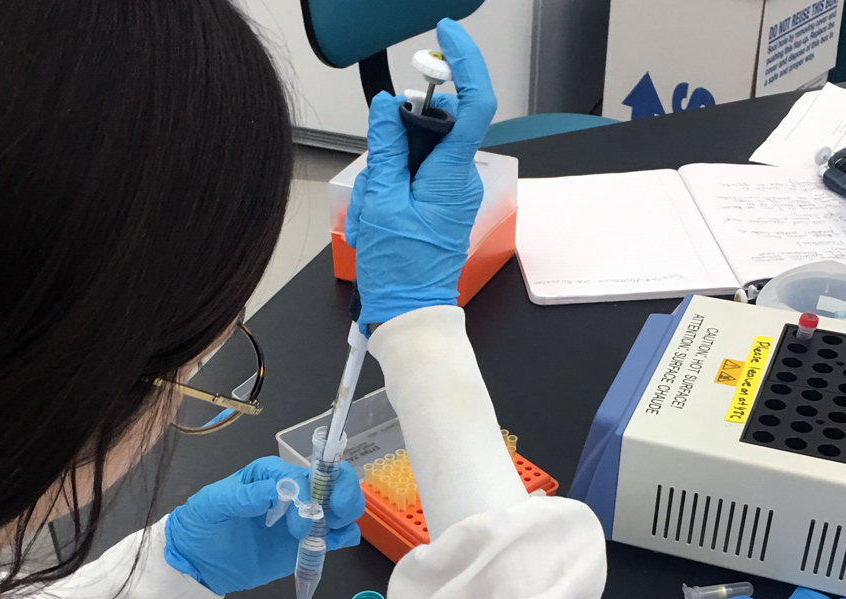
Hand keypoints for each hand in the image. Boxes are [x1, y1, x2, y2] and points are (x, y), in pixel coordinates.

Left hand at [164, 456, 363, 594]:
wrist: (197, 564)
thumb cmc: (201, 525)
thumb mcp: (212, 505)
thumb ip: (242, 495)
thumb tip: (275, 491)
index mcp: (270, 475)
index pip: (302, 474)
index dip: (309, 492)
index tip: (302, 518)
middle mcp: (293, 492)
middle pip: (332, 480)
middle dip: (343, 492)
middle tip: (336, 515)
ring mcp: (303, 518)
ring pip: (341, 505)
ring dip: (347, 513)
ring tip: (333, 531)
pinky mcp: (307, 543)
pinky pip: (336, 535)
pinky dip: (345, 535)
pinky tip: (338, 541)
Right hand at [344, 18, 496, 329]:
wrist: (410, 314)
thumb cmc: (400, 271)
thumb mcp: (381, 205)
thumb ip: (386, 149)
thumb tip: (387, 107)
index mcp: (453, 174)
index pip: (473, 103)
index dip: (464, 63)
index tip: (445, 37)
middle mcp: (460, 179)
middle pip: (428, 132)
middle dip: (391, 148)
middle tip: (373, 188)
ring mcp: (450, 193)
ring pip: (411, 158)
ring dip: (382, 181)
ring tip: (372, 218)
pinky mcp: (438, 204)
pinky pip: (409, 180)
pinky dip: (385, 194)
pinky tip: (376, 223)